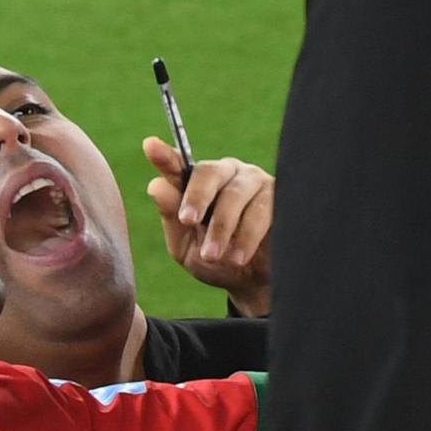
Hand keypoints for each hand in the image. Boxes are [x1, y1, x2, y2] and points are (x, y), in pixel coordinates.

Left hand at [146, 143, 274, 315]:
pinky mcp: (280, 195)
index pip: (178, 166)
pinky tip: (237, 257)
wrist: (252, 284)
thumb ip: (172, 217)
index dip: (165, 156)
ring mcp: (255, 181)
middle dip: (197, 197)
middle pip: (210, 172)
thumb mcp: (185, 246)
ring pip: (235, 194)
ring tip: (214, 256)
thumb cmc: (215, 260)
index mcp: (198, 183)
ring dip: (222, 227)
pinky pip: (262, 209)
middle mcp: (226, 174)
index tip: (150, 146)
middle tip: (188, 221)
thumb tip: (156, 185)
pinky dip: (247, 236)